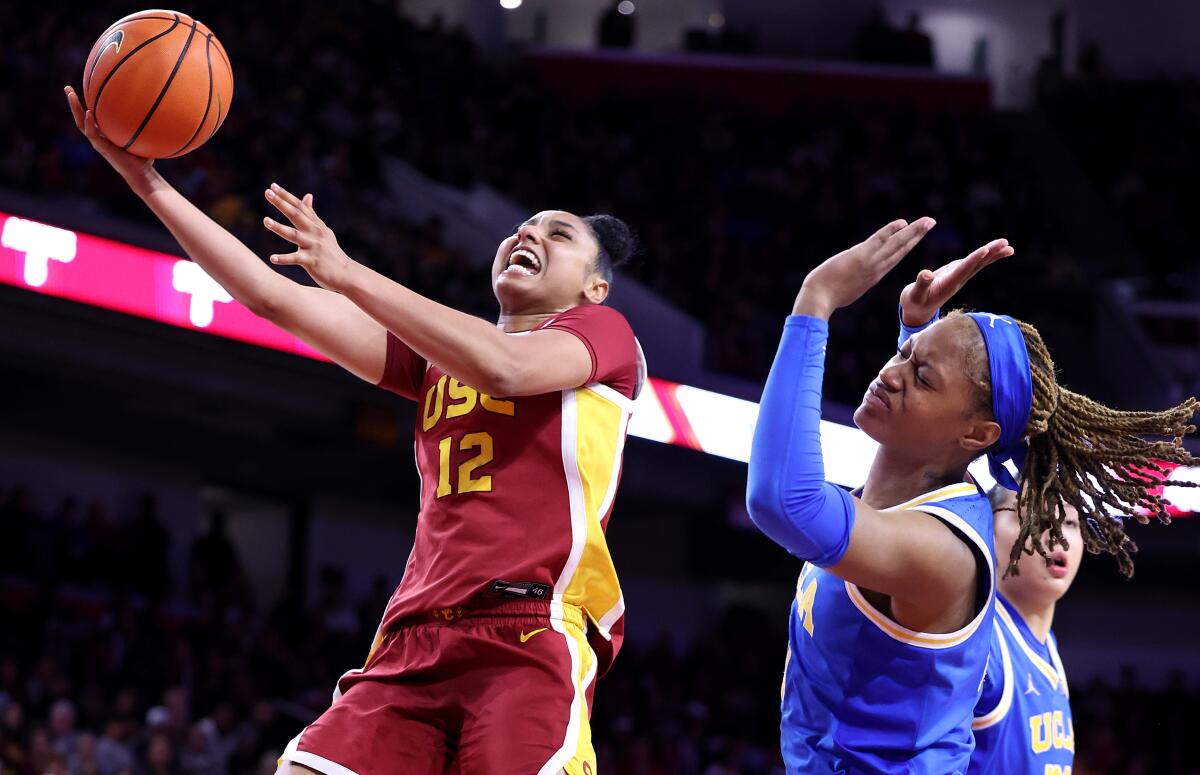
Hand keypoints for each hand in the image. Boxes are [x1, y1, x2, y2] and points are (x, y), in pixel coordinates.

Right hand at [64, 86, 154, 182]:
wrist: (141, 173)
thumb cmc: (144, 157)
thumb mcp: (143, 137)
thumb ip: (144, 124)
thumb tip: (158, 108)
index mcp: (105, 134)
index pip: (92, 117)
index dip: (87, 105)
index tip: (83, 90)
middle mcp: (99, 137)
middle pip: (81, 117)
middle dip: (73, 103)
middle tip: (67, 88)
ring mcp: (98, 142)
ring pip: (81, 123)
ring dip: (75, 109)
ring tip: (71, 94)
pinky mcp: (101, 148)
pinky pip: (91, 134)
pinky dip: (89, 123)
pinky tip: (89, 112)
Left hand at [263, 183, 358, 291]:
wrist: (345, 273)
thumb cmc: (331, 252)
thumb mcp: (323, 230)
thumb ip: (312, 214)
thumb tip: (308, 195)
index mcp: (316, 225)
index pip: (299, 206)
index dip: (286, 196)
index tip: (272, 186)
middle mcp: (314, 232)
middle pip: (296, 215)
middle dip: (281, 203)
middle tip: (267, 193)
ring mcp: (313, 246)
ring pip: (293, 235)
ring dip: (279, 227)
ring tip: (265, 221)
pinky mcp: (312, 261)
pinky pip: (295, 259)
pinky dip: (284, 259)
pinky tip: (272, 258)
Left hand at [794, 218, 935, 318]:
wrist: (818, 300)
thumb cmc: (823, 298)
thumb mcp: (842, 292)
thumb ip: (848, 286)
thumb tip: (841, 286)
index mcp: (872, 277)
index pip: (892, 259)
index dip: (905, 248)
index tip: (915, 239)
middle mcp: (876, 270)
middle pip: (901, 250)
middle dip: (916, 236)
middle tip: (930, 223)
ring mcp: (870, 263)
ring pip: (897, 245)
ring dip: (914, 232)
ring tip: (928, 221)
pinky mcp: (861, 256)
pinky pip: (880, 240)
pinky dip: (892, 231)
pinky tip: (903, 222)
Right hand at [899, 238, 1013, 325]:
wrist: (918, 311)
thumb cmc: (914, 302)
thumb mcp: (914, 295)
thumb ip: (921, 284)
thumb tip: (926, 273)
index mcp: (948, 284)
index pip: (963, 270)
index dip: (974, 260)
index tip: (986, 250)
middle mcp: (957, 280)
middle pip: (977, 265)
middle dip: (991, 254)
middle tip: (1005, 243)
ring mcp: (959, 277)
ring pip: (978, 264)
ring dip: (993, 254)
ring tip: (1008, 246)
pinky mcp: (957, 273)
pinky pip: (974, 263)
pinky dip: (985, 256)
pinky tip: (993, 250)